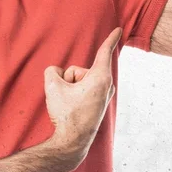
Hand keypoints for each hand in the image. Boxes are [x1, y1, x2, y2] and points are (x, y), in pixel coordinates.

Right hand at [43, 27, 121, 167]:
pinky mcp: (97, 104)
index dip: (111, 38)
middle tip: (66, 98)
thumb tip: (57, 73)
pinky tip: (72, 110)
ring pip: (79, 81)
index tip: (119, 29)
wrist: (72, 142)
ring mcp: (103, 96)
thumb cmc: (66, 114)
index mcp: (100, 78)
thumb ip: (52, 70)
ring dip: (69, 89)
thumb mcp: (52, 85)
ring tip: (68, 106)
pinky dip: (73, 97)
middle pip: (79, 70)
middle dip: (68, 79)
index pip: (104, 52)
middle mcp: (106, 86)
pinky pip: (80, 91)